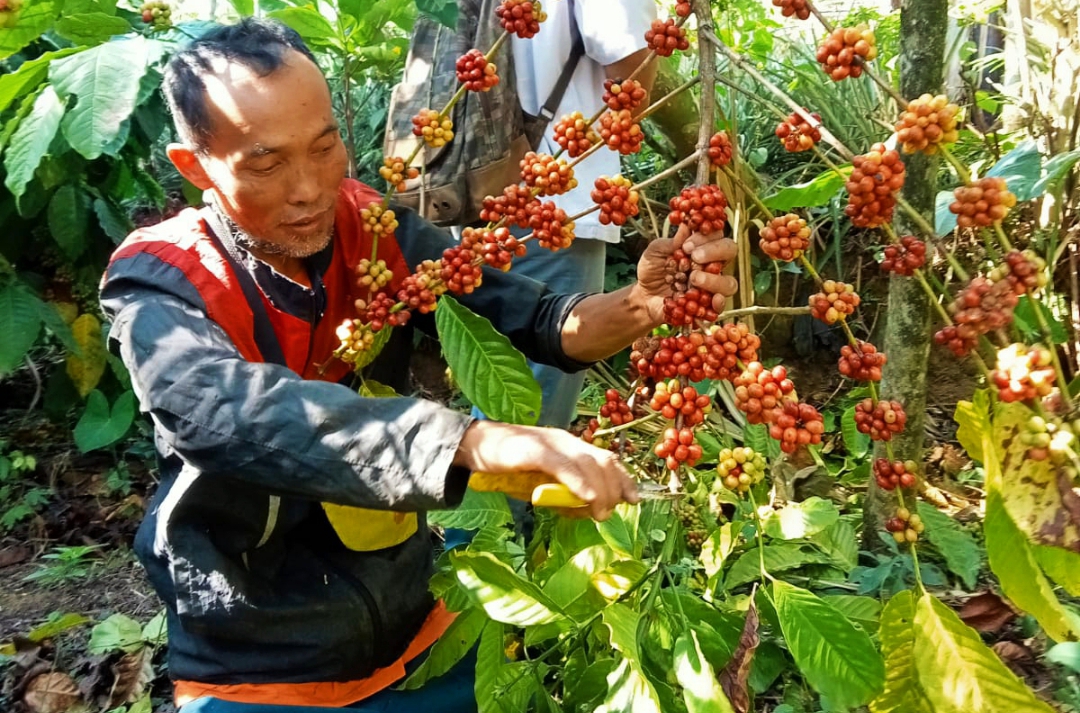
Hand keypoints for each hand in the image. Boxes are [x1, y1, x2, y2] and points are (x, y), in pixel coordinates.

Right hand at [453, 420, 639, 519]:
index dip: (624, 478)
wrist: (476, 446)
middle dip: (613, 488)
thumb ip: (564, 489)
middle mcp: (566, 440)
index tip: (634, 499)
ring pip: (588, 464)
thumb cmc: (509, 465)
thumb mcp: (542, 478)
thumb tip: (586, 508)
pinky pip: (563, 466)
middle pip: (603, 461)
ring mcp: (551, 443)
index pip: (606, 458)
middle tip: (609, 513)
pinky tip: (587, 496)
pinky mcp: (535, 449)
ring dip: (599, 490)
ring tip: (600, 511)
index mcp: (571, 445)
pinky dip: (578, 481)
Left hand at [634, 224, 738, 323]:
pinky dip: (719, 303)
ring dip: (714, 279)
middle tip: (694, 257)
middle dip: (714, 251)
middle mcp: (711, 264)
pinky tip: (712, 300)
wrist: (644, 296)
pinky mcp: (707, 306)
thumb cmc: (652, 270)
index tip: (686, 245)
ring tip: (693, 278)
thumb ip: (669, 242)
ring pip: (729, 281)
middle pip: (730, 251)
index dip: (705, 236)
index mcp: (701, 247)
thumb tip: (685, 225)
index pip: (716, 234)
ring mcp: (712, 286)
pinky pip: (722, 306)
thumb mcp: (654, 252)